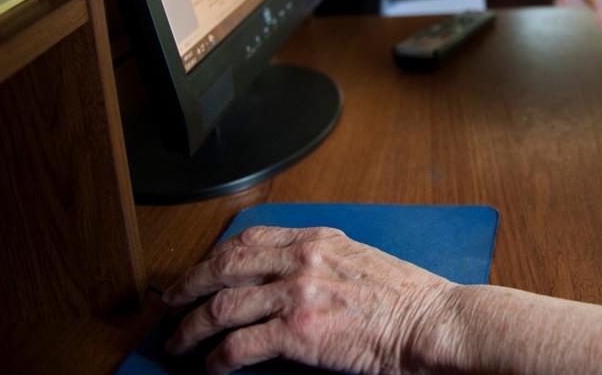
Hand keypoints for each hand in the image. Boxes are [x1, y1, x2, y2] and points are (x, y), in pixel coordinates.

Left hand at [162, 225, 454, 373]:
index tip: (200, 270)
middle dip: (187, 287)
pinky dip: (217, 358)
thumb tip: (285, 278)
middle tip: (170, 305)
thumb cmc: (406, 299)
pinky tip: (212, 366)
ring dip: (191, 328)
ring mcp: (298, 294)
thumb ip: (321, 261)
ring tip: (179, 343)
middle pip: (224, 266)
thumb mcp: (359, 261)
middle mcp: (303, 260)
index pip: (250, 239)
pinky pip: (239, 344)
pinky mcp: (298, 332)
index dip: (214, 256)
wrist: (430, 322)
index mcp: (319, 240)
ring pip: (221, 306)